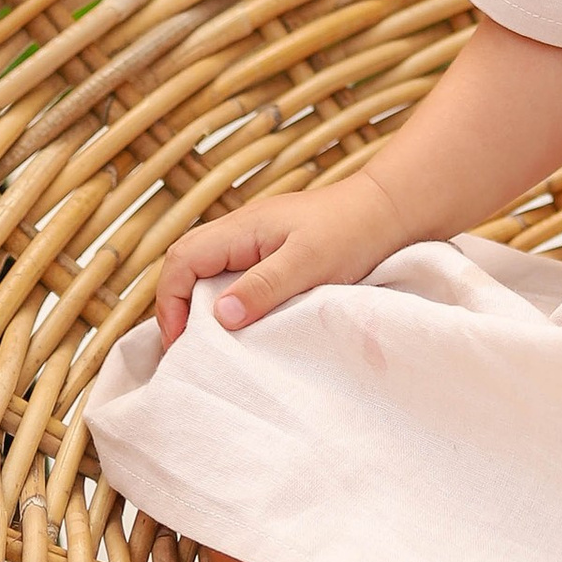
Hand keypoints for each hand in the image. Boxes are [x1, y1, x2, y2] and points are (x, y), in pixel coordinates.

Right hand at [154, 174, 404, 343]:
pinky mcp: (273, 252)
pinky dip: (227, 301)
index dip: (171, 302)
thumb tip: (219, 317)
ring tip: (212, 343)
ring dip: (202, 305)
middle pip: (186, 264)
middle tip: (190, 350)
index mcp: (241, 228)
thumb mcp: (309, 263)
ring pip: (208, 271)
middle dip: (178, 306)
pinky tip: (241, 324)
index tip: (183, 343)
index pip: (181, 260)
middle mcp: (240, 231)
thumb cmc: (353, 232)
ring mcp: (255, 240)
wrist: (390, 211)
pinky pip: (233, 275)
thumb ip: (263, 287)